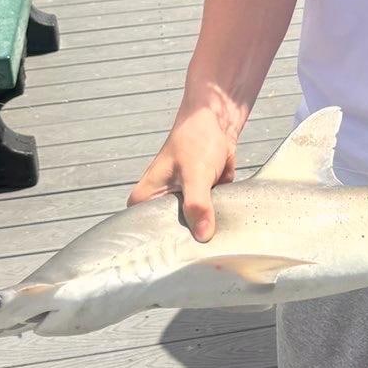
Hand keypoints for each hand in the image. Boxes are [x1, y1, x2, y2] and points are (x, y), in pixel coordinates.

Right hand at [128, 106, 236, 239]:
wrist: (218, 122)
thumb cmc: (195, 138)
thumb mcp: (195, 174)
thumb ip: (197, 204)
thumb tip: (202, 234)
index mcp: (145, 198)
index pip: (148, 233)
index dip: (168, 240)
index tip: (185, 245)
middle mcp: (159, 203)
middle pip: (174, 233)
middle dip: (192, 232)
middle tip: (205, 232)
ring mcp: (179, 203)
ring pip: (194, 226)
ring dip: (208, 220)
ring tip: (215, 212)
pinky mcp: (198, 201)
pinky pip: (209, 217)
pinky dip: (218, 210)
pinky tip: (222, 202)